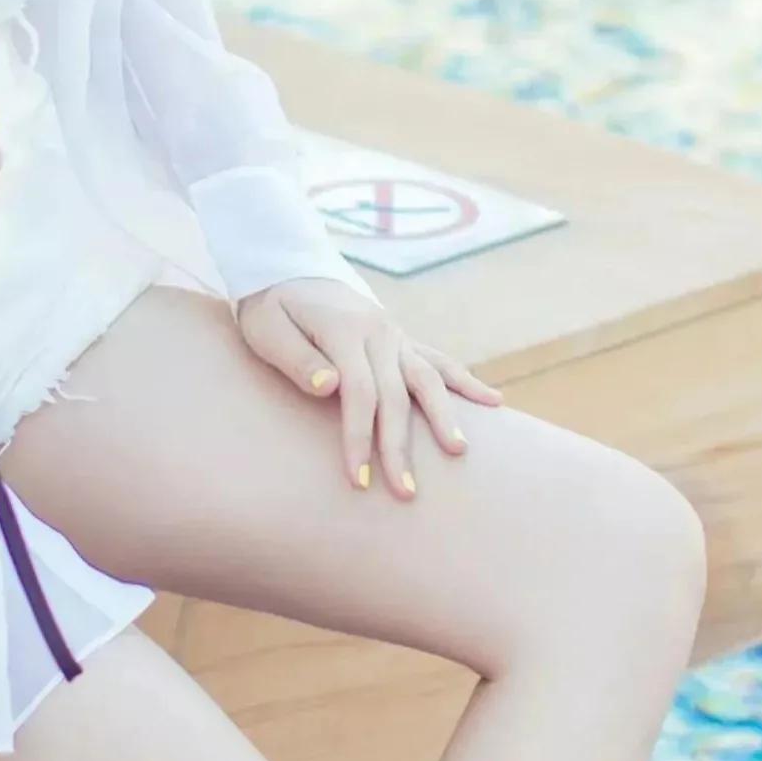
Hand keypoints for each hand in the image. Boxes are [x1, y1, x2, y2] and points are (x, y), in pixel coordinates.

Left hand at [232, 278, 502, 496]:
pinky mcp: (401, 339)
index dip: (360, 438)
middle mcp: (378, 333)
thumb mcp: (268, 330)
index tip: (359, 478)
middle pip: (396, 396)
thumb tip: (330, 385)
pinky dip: (465, 382)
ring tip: (458, 451)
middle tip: (406, 492)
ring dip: (443, 417)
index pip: (359, 393)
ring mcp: (394, 336)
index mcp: (345, 332)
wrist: (287, 268)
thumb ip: (297, 358)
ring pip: (427, 379)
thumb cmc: (270, 309)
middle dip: (400, 447)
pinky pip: (438, 361)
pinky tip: (494, 401)